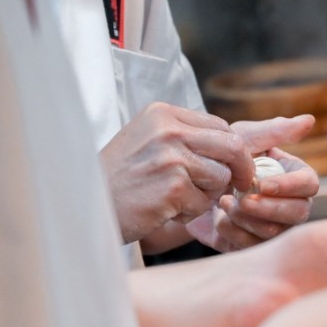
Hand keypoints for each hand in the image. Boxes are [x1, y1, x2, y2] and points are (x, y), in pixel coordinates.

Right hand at [100, 102, 253, 243]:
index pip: (220, 126)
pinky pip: (204, 203)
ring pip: (221, 177)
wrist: (83, 205)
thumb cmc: (118, 179)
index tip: (239, 166)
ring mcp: (171, 157)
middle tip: (242, 185)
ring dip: (206, 195)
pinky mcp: (173, 186)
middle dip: (243, 169)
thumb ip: (185, 138)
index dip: (234, 149)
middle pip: (232, 146)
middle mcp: (168, 130)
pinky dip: (189, 213)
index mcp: (163, 113)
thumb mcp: (148, 141)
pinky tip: (164, 210)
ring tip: (176, 199)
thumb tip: (234, 148)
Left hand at [187, 116, 318, 251]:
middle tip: (241, 199)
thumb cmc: (220, 157)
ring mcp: (273, 227)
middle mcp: (290, 204)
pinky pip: (252, 247)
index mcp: (293, 177)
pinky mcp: (252, 245)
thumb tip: (309, 120)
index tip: (262, 184)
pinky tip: (218, 219)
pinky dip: (233, 233)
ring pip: (275, 232)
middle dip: (269, 208)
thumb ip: (275, 131)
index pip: (309, 184)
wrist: (188, 185)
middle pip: (299, 213)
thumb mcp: (243, 139)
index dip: (290, 186)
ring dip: (247, 219)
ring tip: (223, 203)